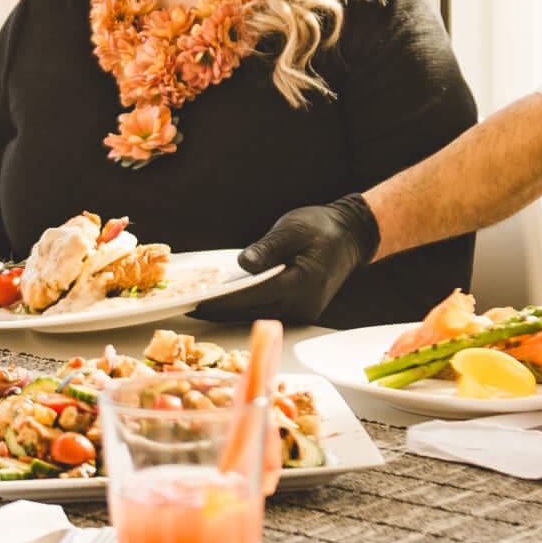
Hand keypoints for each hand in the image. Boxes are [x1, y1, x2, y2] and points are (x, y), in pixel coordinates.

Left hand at [193, 196, 380, 324]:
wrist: (351, 237)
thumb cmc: (322, 228)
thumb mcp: (293, 228)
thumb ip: (268, 248)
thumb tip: (243, 265)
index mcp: (302, 283)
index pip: (254, 296)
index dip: (224, 302)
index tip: (198, 304)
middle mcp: (303, 305)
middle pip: (253, 312)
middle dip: (221, 312)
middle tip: (190, 309)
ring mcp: (303, 311)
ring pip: (260, 315)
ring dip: (233, 312)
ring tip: (202, 307)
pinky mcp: (301, 310)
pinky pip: (269, 311)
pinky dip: (248, 308)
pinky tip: (228, 303)